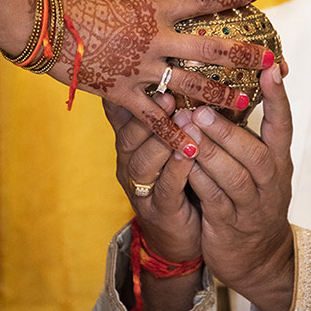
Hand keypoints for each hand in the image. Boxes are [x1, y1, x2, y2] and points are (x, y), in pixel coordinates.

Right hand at [51, 0, 273, 155]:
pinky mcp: (122, 93)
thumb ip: (142, 1)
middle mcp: (156, 39)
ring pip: (190, 86)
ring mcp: (141, 68)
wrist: (44, 23)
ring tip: (243, 103)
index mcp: (155, 9)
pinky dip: (174, 135)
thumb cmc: (78, 3)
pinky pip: (154, 119)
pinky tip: (193, 149)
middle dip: (242, 53)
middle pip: (210, 47)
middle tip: (270, 58)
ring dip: (219, 95)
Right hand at [104, 95, 202, 310]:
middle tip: (167, 94)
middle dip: (148, 114)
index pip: (120, 115)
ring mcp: (141, 188)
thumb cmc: (178, 177)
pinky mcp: (158, 210)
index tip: (138, 74)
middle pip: (127, 135)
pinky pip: (164, 187)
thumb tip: (174, 74)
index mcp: (130, 142)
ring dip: (163, 139)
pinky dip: (177, 169)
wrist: (180, 236)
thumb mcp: (166, 143)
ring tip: (184, 120)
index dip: (125, 96)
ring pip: (142, 161)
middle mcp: (129, 163)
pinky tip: (190, 153)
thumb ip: (167, 114)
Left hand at [179, 63, 293, 310]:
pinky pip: (213, 198)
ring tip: (184, 128)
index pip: (283, 125)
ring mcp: (252, 206)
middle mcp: (271, 181)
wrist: (257, 256)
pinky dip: (197, 178)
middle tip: (200, 107)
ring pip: (233, 177)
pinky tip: (180, 160)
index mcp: (279, 160)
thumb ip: (246, 133)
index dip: (278, 98)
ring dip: (208, 151)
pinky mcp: (230, 225)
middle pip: (254, 153)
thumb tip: (230, 87)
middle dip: (227, 130)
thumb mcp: (259, 166)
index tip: (270, 69)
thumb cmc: (252, 196)